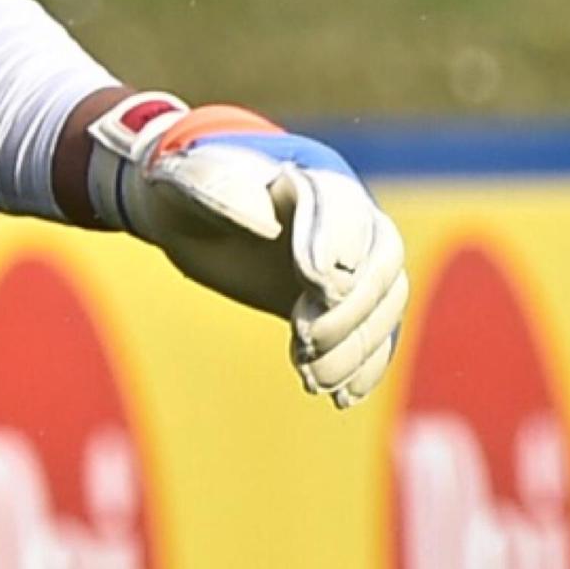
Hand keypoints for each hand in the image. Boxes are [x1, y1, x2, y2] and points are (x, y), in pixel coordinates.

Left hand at [91, 97, 408, 407]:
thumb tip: (264, 225)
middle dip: (350, 305)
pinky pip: (375, 331)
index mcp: (309, 174)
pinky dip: (365, 364)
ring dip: (356, 344)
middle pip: (379, 258)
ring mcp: (351, 258)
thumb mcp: (185, 180)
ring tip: (313, 378)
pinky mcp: (343, 299)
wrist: (190, 211)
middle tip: (305, 338)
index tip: (315, 284)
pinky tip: (339, 394)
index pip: (341, 206)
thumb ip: (215, 187)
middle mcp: (345, 213)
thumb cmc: (185, 189)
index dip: (334, 243)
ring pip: (383, 300)